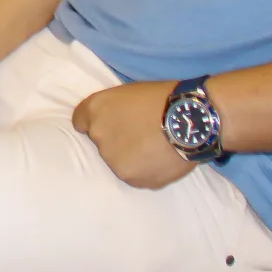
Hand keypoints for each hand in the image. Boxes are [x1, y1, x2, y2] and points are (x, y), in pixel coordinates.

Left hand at [72, 80, 193, 189]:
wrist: (191, 120)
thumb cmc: (163, 98)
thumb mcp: (128, 92)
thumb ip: (110, 109)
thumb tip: (105, 123)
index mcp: (95, 110)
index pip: (80, 122)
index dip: (97, 123)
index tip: (111, 125)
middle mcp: (98, 136)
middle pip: (100, 144)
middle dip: (116, 141)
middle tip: (140, 134)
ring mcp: (114, 161)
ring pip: (118, 163)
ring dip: (131, 158)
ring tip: (154, 148)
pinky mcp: (132, 179)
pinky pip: (136, 177)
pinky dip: (145, 171)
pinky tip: (160, 159)